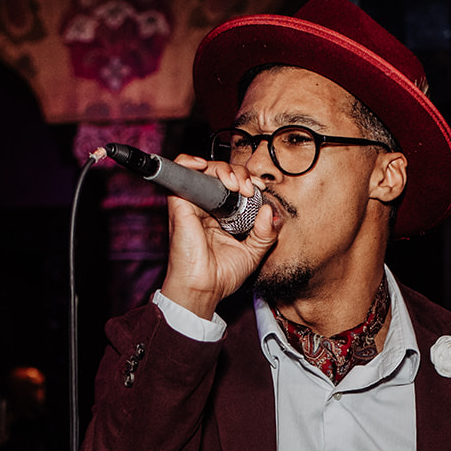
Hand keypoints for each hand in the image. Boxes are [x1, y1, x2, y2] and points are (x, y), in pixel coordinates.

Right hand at [158, 156, 277, 318]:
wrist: (205, 289)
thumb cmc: (222, 275)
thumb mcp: (254, 253)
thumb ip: (266, 233)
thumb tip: (270, 210)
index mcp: (223, 215)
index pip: (235, 185)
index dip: (249, 180)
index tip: (260, 190)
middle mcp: (207, 207)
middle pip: (222, 173)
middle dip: (240, 173)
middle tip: (249, 189)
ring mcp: (193, 203)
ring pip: (205, 168)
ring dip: (224, 168)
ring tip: (235, 184)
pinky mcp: (180, 203)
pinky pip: (180, 170)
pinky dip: (190, 161)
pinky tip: (205, 168)